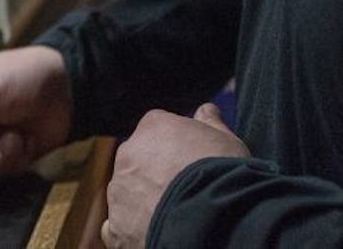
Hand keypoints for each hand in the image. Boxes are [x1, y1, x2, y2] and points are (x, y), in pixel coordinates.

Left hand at [100, 102, 248, 247]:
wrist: (210, 219)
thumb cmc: (221, 173)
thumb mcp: (226, 140)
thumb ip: (210, 122)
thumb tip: (205, 109)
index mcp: (153, 127)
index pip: (159, 132)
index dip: (177, 149)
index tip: (192, 164)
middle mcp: (128, 154)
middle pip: (140, 161)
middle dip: (156, 172)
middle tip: (184, 190)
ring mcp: (119, 191)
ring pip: (129, 192)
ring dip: (145, 200)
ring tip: (174, 214)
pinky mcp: (116, 226)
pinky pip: (120, 225)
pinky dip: (133, 228)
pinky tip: (156, 232)